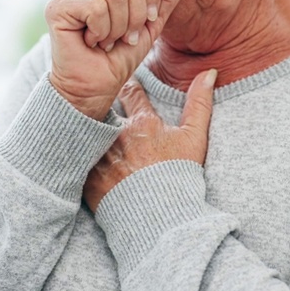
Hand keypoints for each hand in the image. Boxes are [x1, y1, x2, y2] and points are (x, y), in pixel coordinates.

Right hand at [46, 0, 187, 119]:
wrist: (95, 87)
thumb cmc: (121, 55)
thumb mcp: (152, 22)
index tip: (146, 19)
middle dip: (137, 12)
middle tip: (126, 35)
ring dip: (119, 26)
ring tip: (108, 40)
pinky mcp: (56, 6)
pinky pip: (96, 7)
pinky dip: (102, 31)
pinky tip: (92, 42)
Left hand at [83, 69, 216, 211]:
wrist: (161, 219)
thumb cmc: (180, 177)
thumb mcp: (195, 138)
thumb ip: (200, 103)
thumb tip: (209, 71)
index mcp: (142, 123)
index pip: (131, 93)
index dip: (130, 88)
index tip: (127, 86)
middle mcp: (117, 136)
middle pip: (105, 110)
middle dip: (105, 107)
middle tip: (102, 104)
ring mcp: (101, 157)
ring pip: (90, 133)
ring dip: (91, 131)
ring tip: (92, 133)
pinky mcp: (89, 179)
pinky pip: (80, 159)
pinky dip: (83, 155)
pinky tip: (85, 156)